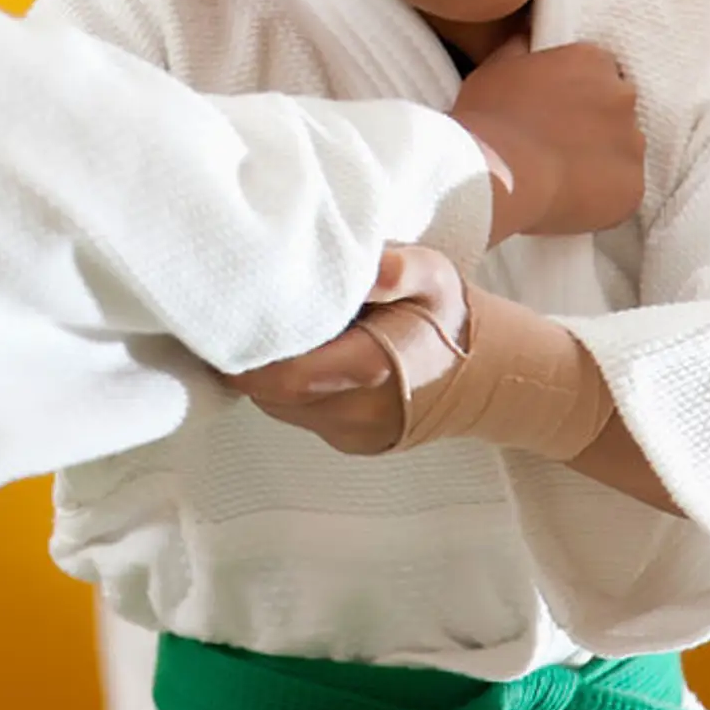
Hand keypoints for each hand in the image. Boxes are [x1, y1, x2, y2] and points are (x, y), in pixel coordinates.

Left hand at [223, 246, 469, 455]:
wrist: (481, 371)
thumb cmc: (447, 315)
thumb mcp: (432, 274)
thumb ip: (397, 268)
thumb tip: (364, 270)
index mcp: (376, 367)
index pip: (288, 376)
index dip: (247, 356)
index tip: (227, 323)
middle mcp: (359, 412)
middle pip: (273, 393)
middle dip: (249, 359)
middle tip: (237, 318)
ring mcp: (353, 433)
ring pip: (279, 406)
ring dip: (267, 373)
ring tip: (274, 332)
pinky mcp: (349, 442)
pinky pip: (299, 415)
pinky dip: (288, 388)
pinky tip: (302, 356)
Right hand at [449, 36, 643, 242]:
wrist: (495, 175)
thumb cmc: (489, 118)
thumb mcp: (494, 69)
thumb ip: (520, 49)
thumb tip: (527, 36)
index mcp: (591, 61)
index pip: (598, 71)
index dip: (577, 93)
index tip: (557, 110)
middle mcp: (622, 96)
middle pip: (615, 109)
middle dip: (593, 125)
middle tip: (556, 144)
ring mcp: (632, 143)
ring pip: (622, 151)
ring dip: (599, 160)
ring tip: (560, 177)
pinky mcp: (633, 187)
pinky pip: (622, 190)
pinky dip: (602, 196)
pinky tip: (569, 200)